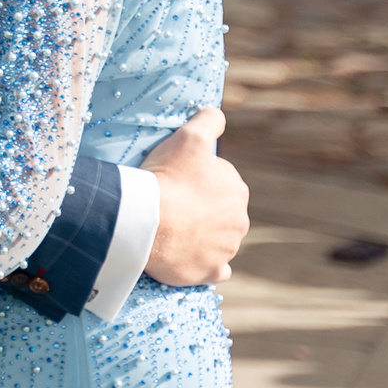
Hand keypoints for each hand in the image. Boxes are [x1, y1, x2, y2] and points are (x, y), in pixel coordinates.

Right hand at [142, 108, 247, 285]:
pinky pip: (214, 270)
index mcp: (237, 191)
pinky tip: (191, 256)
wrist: (149, 221)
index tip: (177, 177)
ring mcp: (225, 251)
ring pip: (216, 240)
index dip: (197, 176)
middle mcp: (238, 223)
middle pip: (219, 212)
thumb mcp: (190, 136)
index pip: (220, 180)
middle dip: (201, 207)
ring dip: (200, 235)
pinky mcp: (209, 272)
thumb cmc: (169, 177)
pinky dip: (205, 264)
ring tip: (172, 227)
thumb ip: (209, 120)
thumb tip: (217, 114)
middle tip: (171, 202)